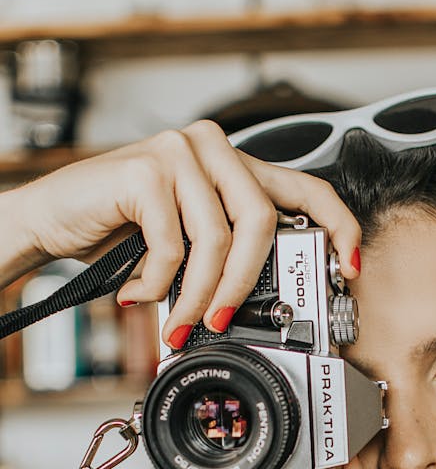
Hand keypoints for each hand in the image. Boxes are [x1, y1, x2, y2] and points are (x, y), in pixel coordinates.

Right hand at [4, 120, 360, 344]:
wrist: (52, 220)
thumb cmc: (122, 233)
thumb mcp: (189, 243)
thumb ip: (229, 253)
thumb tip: (278, 294)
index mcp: (234, 164)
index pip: (305, 188)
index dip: (338, 226)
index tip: (350, 266)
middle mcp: (213, 147)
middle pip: (261, 223)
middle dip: (243, 285)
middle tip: (224, 320)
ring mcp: (180, 151)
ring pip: (216, 241)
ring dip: (196, 295)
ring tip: (177, 320)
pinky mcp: (146, 169)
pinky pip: (173, 246)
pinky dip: (156, 283)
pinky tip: (139, 289)